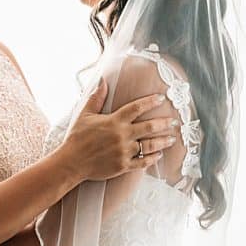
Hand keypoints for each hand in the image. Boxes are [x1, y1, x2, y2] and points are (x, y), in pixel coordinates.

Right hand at [61, 78, 177, 180]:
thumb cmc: (76, 137)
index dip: (150, 101)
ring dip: (163, 141)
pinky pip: (143, 162)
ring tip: (171, 139)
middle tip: (174, 121)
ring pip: (150, 145)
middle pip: (149, 127)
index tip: (161, 98)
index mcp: (113, 121)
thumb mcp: (84, 115)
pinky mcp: (123, 165)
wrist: (71, 162)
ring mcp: (124, 151)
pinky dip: (152, 158)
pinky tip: (158, 155)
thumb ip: (96, 98)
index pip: (136, 108)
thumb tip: (102, 81)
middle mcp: (122, 135)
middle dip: (164, 123)